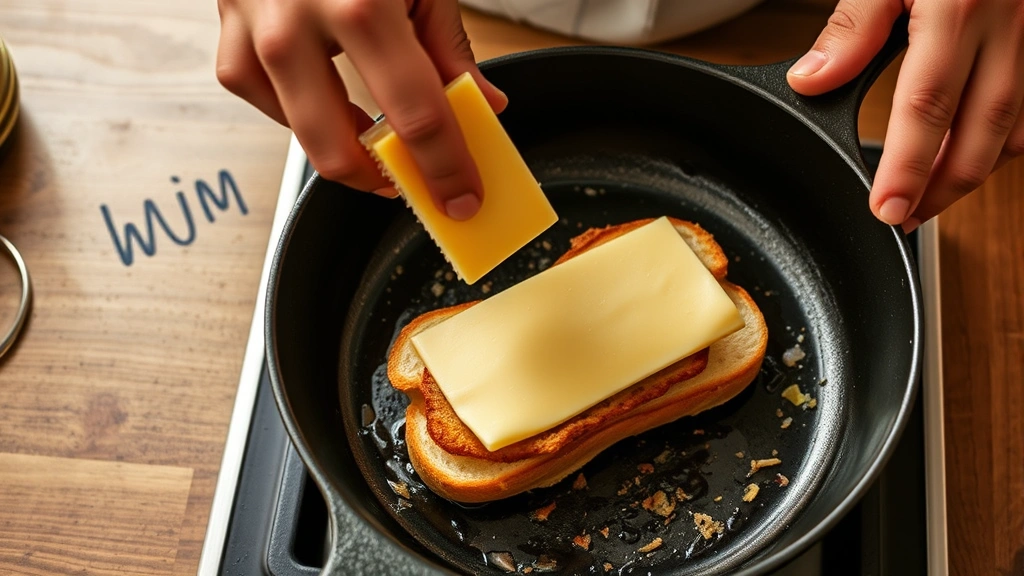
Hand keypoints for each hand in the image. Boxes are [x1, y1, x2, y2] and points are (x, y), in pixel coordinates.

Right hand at [215, 0, 506, 219]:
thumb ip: (449, 47)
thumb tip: (480, 107)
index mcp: (361, 5)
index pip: (417, 115)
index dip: (446, 168)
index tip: (462, 198)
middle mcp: (297, 21)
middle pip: (338, 146)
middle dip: (385, 182)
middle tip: (417, 184)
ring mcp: (254, 25)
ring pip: (293, 133)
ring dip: (341, 152)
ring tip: (376, 145)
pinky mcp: (227, 26)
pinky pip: (255, 94)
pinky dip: (293, 111)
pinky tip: (322, 103)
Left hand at [787, 0, 1023, 231]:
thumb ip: (854, 22)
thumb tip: (814, 78)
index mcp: (959, 4)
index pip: (926, 107)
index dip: (905, 167)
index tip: (884, 208)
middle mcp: (1012, 21)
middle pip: (983, 132)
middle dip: (944, 189)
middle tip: (906, 220)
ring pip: (1019, 124)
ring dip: (976, 169)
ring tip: (932, 195)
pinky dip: (1007, 135)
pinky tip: (975, 148)